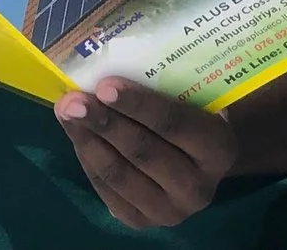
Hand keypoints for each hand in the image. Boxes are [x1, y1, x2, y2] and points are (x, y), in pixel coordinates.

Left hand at [56, 76, 239, 227]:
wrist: (202, 163)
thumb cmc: (197, 115)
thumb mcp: (196, 100)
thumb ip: (167, 87)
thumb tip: (111, 63)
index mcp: (219, 150)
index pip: (174, 124)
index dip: (138, 104)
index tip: (105, 85)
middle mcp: (198, 188)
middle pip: (143, 151)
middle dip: (104, 122)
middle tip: (74, 99)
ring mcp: (169, 212)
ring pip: (119, 174)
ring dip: (87, 140)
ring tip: (66, 112)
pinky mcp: (141, 222)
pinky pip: (106, 190)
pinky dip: (87, 158)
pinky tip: (76, 134)